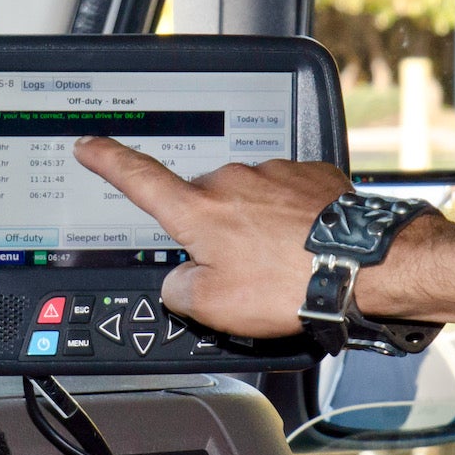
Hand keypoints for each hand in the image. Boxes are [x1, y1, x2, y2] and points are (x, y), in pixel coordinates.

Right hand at [71, 138, 444, 337]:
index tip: (89, 146)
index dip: (108, 161)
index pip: (139, 179)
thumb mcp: (217, 308)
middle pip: (205, 205)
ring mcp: (273, 173)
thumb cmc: (292, 284)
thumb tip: (180, 283)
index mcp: (199, 210)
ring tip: (285, 267)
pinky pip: (289, 197)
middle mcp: (232, 181)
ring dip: (259, 228)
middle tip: (244, 274)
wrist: (365, 266)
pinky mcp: (311, 174)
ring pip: (250, 201)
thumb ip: (182, 291)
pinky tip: (308, 247)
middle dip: (217, 234)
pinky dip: (293, 220)